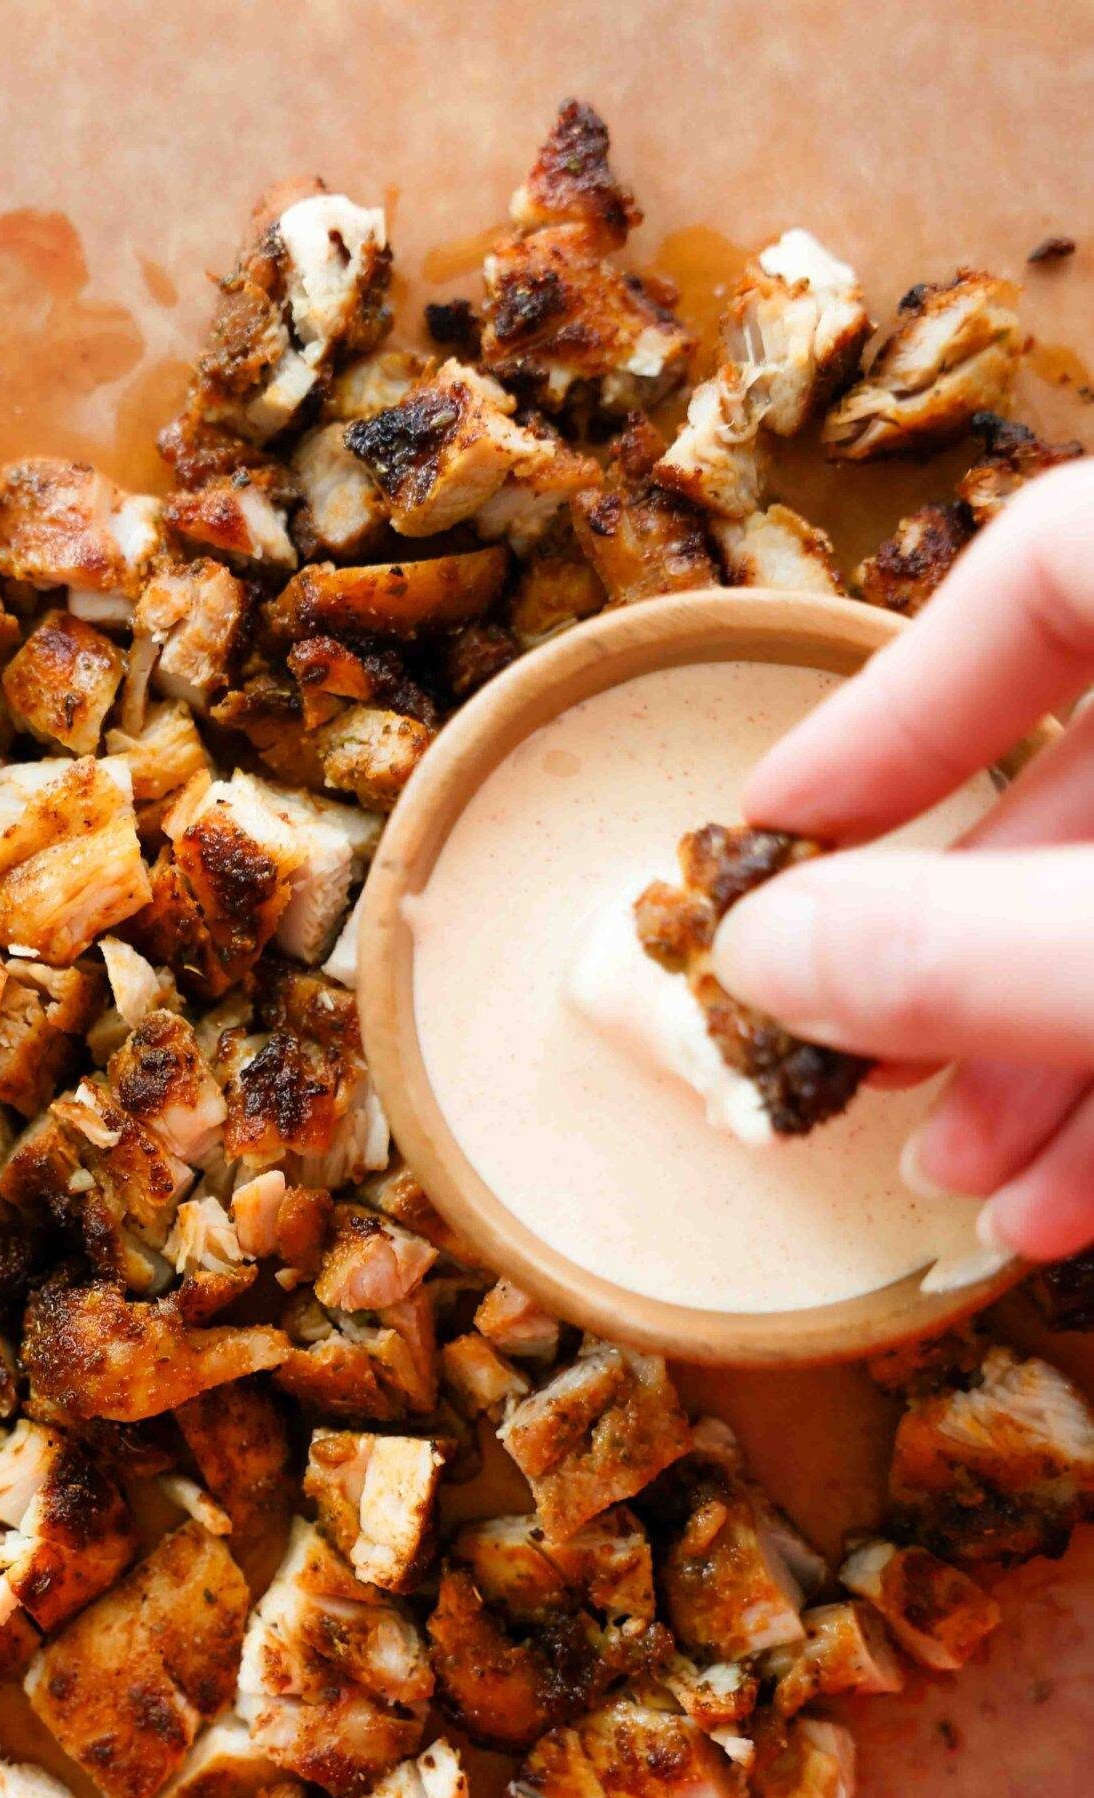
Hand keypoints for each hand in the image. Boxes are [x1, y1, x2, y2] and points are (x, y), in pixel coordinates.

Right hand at [712, 457, 1093, 1262]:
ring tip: (950, 1171)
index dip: (902, 696)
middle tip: (842, 1045)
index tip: (778, 825)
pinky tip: (1055, 1209)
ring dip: (1029, 1049)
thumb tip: (763, 954)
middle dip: (952, 942)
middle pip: (1089, 768)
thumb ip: (967, 944)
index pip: (1056, 562)